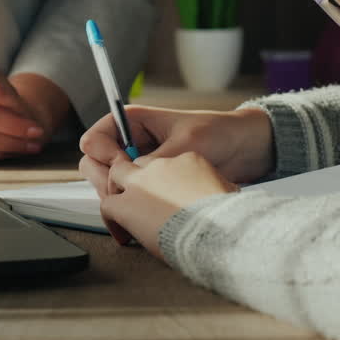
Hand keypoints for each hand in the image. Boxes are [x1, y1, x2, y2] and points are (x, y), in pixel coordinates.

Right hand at [78, 105, 271, 240]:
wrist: (244, 149)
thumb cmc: (218, 133)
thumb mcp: (186, 144)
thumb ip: (157, 160)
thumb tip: (133, 177)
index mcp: (132, 122)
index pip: (94, 140)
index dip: (105, 157)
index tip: (125, 167)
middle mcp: (129, 142)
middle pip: (94, 165)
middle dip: (106, 183)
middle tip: (127, 196)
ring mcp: (137, 164)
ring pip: (108, 186)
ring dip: (118, 199)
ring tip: (140, 210)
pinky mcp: (148, 183)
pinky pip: (126, 198)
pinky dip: (131, 209)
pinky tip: (147, 217)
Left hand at [100, 153, 238, 255]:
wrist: (215, 228)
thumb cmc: (226, 214)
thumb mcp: (228, 190)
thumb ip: (217, 189)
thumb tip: (223, 197)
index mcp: (188, 159)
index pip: (166, 162)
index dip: (162, 178)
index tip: (166, 193)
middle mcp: (161, 165)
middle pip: (137, 162)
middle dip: (133, 178)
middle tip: (138, 200)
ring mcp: (141, 182)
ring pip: (116, 177)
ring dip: (119, 194)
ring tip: (128, 215)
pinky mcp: (127, 204)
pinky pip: (107, 204)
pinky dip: (111, 219)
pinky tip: (122, 233)